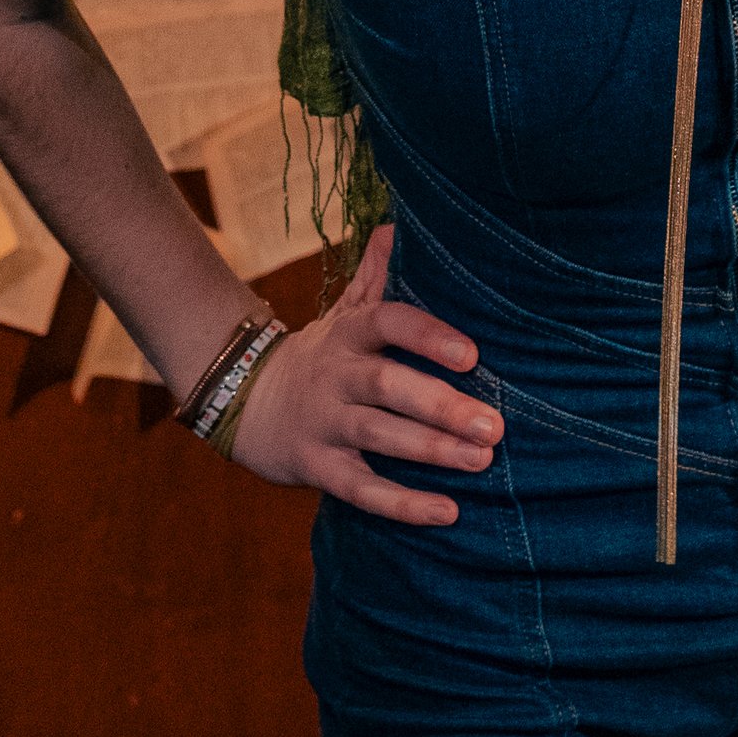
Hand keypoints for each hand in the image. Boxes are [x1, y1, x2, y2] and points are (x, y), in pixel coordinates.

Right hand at [226, 225, 501, 524]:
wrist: (243, 402)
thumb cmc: (320, 356)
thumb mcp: (342, 313)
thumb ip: (375, 275)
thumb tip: (399, 224)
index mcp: (348, 334)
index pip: (388, 323)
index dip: (428, 336)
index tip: (473, 355)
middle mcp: (335, 376)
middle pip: (387, 385)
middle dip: (441, 405)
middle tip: (494, 425)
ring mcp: (323, 424)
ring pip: (377, 436)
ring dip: (430, 450)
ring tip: (481, 460)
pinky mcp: (316, 468)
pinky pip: (361, 489)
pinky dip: (403, 505)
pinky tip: (448, 513)